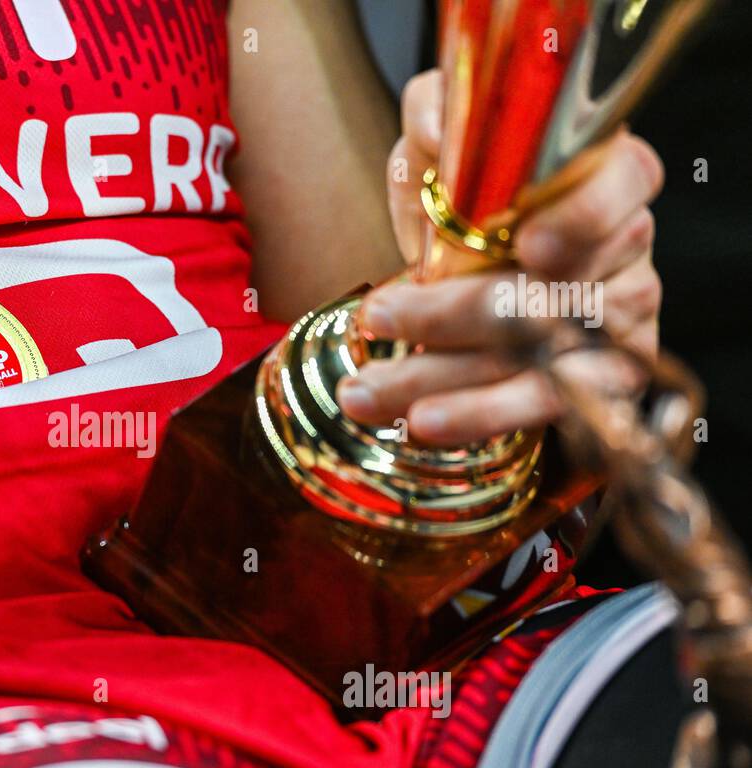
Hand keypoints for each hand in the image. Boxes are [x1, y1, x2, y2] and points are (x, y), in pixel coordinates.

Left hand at [336, 69, 663, 445]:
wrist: (464, 251)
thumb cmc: (464, 190)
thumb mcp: (440, 142)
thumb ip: (437, 117)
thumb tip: (437, 128)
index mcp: (603, 173)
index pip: (626, 184)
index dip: (583, 218)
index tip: (525, 245)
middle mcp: (625, 245)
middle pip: (554, 293)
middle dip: (455, 313)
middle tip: (377, 317)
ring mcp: (619, 318)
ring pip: (541, 361)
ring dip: (446, 381)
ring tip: (369, 392)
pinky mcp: (600, 378)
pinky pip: (545, 405)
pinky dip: (479, 415)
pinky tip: (422, 422)